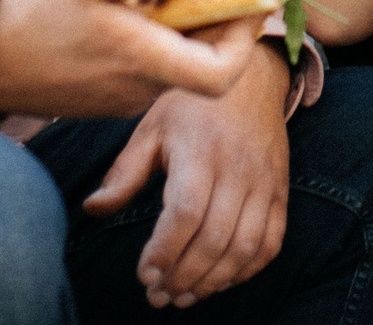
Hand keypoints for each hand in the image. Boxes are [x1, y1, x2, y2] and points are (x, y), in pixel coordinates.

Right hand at [0, 0, 261, 119]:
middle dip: (218, 23)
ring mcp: (124, 98)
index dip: (246, 40)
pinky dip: (159, 41)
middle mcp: (141, 89)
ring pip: (177, 64)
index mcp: (142, 60)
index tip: (249, 2)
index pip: (221, 75)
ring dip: (185, 30)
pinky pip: (151, 69)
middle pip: (204, 64)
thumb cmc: (33, 15)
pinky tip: (135, 11)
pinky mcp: (109, 98)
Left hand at [84, 43, 292, 307]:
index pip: (185, 213)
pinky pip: (271, 242)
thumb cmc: (192, 105)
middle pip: (215, 238)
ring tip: (185, 296)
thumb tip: (92, 209)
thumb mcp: (151, 127)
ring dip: (214, 281)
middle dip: (183, 277)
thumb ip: (124, 172)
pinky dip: (247, 270)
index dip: (164, 250)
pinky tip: (220, 280)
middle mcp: (237, 168)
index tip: (144, 275)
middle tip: (158, 296)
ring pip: (245, 247)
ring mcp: (264, 182)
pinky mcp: (280, 191)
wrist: (252, 76)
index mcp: (200, 150)